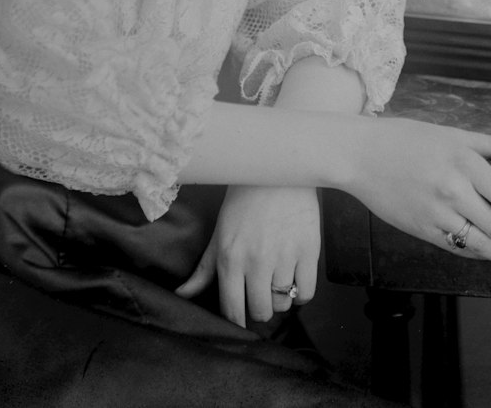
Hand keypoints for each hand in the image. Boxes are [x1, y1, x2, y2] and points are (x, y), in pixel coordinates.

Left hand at [175, 184, 319, 326]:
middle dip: (260, 308)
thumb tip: (182, 296)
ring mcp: (284, 256)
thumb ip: (203, 270)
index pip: (233, 310)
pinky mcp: (308, 250)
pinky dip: (300, 293)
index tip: (242, 316)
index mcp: (230, 258)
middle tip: (261, 293)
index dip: (237, 320)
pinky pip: (306, 293)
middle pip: (261, 312)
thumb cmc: (244, 203)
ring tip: (277, 280)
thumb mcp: (219, 234)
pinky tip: (294, 279)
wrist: (277, 171)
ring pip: (283, 304)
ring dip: (280, 298)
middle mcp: (256, 261)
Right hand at [349, 117, 490, 267]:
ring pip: (480, 246)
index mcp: (464, 161)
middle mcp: (454, 191)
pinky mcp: (422, 229)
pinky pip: (455, 248)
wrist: (360, 155)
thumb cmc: (405, 139)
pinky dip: (473, 254)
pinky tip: (484, 255)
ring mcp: (437, 214)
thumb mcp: (450, 133)